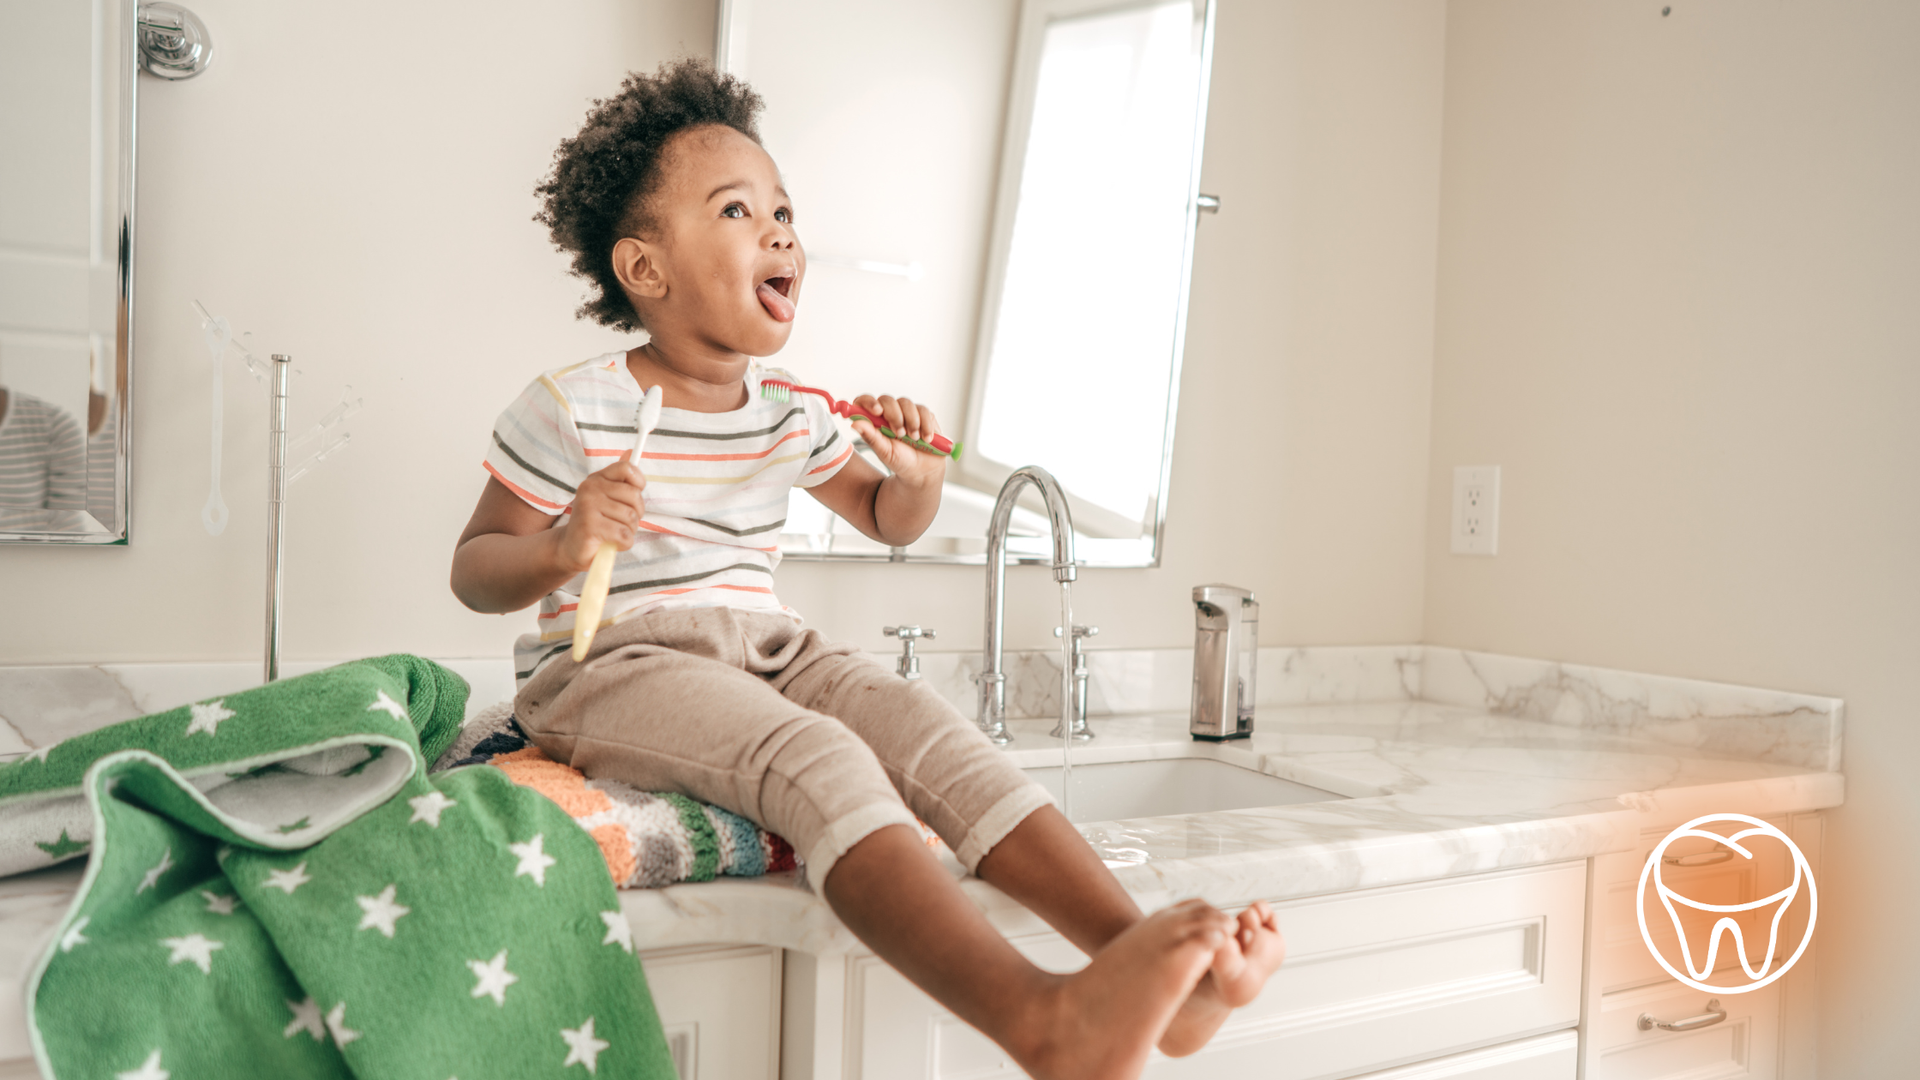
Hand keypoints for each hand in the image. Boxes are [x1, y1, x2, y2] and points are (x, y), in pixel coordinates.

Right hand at [558, 451, 645, 570]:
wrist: (572, 548)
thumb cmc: (595, 522)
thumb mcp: (607, 496)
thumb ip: (619, 477)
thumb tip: (631, 452)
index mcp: (596, 479)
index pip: (627, 468)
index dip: (638, 482)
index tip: (633, 495)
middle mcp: (590, 489)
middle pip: (635, 496)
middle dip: (636, 513)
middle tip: (621, 521)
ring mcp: (588, 508)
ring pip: (631, 518)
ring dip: (628, 531)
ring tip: (613, 533)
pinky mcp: (589, 528)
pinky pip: (624, 535)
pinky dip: (623, 543)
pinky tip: (611, 543)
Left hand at [849, 394, 946, 487]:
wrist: (923, 470)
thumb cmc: (900, 461)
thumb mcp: (885, 452)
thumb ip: (871, 436)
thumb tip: (854, 424)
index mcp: (875, 421)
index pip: (865, 402)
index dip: (868, 402)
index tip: (877, 411)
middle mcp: (889, 413)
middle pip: (887, 400)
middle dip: (894, 415)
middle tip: (900, 433)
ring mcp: (907, 412)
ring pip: (906, 403)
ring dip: (911, 422)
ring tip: (914, 439)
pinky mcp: (924, 414)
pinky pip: (923, 410)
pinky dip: (925, 425)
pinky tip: (926, 439)